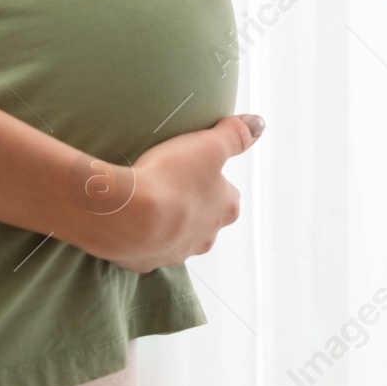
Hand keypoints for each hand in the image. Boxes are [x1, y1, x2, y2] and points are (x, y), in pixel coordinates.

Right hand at [79, 114, 263, 272]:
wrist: (128, 215)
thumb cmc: (172, 178)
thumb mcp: (209, 146)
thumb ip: (235, 134)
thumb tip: (258, 123)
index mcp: (226, 210)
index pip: (229, 194)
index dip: (213, 179)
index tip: (195, 167)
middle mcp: (206, 238)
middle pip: (204, 218)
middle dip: (191, 204)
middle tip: (170, 183)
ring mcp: (175, 253)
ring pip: (176, 236)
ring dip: (166, 222)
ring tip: (147, 201)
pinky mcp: (145, 262)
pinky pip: (146, 248)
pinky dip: (140, 236)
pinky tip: (129, 220)